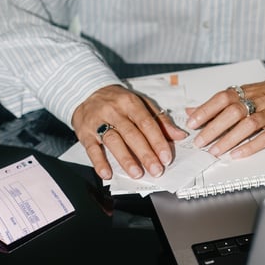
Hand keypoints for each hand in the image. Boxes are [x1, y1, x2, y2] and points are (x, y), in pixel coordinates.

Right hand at [72, 85, 186, 178]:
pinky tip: (107, 173)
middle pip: (131, 134)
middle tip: (156, 170)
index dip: (158, 141)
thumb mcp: (141, 103)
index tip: (166, 157)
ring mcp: (98, 122)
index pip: (147, 123)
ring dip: (126, 159)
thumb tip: (179, 135)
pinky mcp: (85, 133)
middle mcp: (114, 111)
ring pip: (113, 141)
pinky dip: (99, 162)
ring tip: (137, 173)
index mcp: (130, 102)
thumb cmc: (118, 101)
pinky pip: (92, 149)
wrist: (86, 92)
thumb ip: (160, 120)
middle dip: (145, 154)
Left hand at [185, 78, 264, 158]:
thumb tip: (190, 112)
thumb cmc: (264, 96)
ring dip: (229, 139)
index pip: (222, 98)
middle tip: (199, 142)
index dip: (206, 110)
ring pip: (249, 124)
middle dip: (214, 128)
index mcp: (244, 92)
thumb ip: (215, 105)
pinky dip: (251, 146)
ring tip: (214, 151)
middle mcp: (258, 100)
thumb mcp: (241, 95)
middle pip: (233, 112)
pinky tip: (236, 154)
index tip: (192, 123)